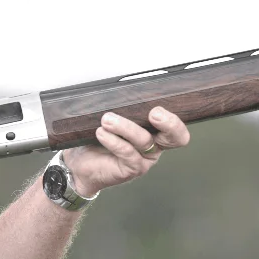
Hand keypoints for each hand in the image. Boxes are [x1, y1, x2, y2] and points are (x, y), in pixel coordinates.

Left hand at [61, 106, 189, 196]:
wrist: (81, 164)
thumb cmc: (98, 139)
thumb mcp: (112, 118)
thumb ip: (122, 107)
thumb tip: (120, 89)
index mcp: (155, 130)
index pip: (176, 124)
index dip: (174, 118)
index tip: (157, 107)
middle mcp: (155, 146)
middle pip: (176, 137)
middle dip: (169, 124)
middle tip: (154, 113)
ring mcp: (144, 159)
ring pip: (144, 140)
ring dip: (125, 127)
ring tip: (107, 119)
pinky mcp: (131, 169)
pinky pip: (127, 152)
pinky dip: (114, 141)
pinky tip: (101, 133)